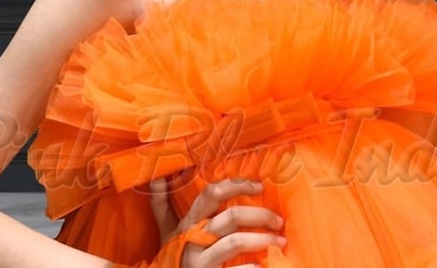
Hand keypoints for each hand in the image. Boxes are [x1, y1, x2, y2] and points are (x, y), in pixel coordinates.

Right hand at [149, 178, 284, 267]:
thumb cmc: (174, 258)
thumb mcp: (166, 232)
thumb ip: (162, 205)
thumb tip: (156, 177)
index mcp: (189, 222)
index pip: (212, 193)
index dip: (237, 185)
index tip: (260, 186)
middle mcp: (193, 239)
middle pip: (231, 217)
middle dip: (260, 216)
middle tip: (279, 220)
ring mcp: (199, 262)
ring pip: (235, 243)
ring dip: (263, 240)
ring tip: (280, 242)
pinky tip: (262, 267)